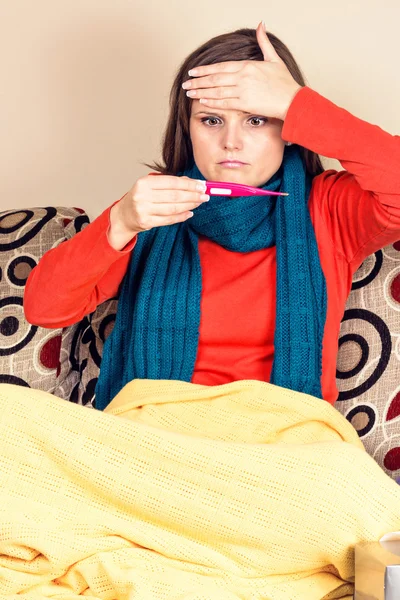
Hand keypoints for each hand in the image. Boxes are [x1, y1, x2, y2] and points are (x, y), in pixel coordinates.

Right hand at [110, 175, 208, 243]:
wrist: (124, 215)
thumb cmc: (140, 198)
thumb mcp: (150, 186)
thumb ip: (169, 183)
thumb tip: (191, 182)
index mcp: (144, 183)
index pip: (172, 182)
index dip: (189, 184)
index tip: (202, 185)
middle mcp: (142, 196)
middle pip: (174, 196)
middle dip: (193, 195)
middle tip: (205, 195)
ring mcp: (144, 210)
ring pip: (173, 208)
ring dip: (190, 205)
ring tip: (199, 203)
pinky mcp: (146, 222)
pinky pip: (169, 219)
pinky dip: (181, 216)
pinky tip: (190, 213)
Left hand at [182, 22, 301, 120]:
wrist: (292, 100)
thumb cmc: (285, 82)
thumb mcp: (274, 58)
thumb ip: (264, 42)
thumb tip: (261, 24)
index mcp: (247, 66)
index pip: (221, 67)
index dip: (205, 69)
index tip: (194, 71)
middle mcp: (243, 77)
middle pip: (215, 78)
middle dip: (198, 81)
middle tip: (185, 83)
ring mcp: (243, 91)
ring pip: (217, 90)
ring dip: (201, 91)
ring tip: (189, 92)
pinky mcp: (245, 104)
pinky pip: (224, 103)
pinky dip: (212, 102)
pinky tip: (202, 101)